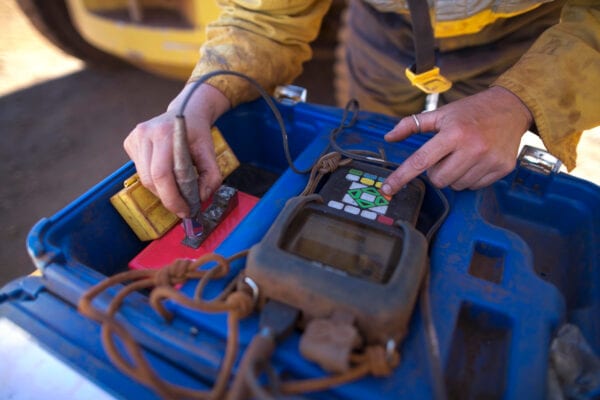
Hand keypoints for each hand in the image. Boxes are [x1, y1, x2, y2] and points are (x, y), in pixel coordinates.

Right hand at [124, 83, 230, 217]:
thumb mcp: (210, 153)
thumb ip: (211, 177)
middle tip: (182, 207)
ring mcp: (135, 137)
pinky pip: (139, 171)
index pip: (162, 174)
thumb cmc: (197, 134)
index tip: (185, 210)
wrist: (186, 111)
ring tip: (175, 190)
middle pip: (150, 179)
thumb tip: (200, 198)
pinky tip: (165, 172)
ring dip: (160, 190)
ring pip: (143, 178)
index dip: (172, 198)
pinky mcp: (130, 142)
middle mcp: (146, 133)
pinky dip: (153, 179)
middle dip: (167, 198)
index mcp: (166, 133)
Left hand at [381, 86, 532, 194]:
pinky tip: (477, 161)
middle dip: (436, 172)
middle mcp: (472, 148)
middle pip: (438, 180)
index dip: (401, 177)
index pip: (420, 161)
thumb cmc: (471, 111)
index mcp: (453, 133)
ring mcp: (489, 160)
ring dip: (454, 175)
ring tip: (463, 156)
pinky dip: (470, 178)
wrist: (512, 107)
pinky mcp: (502, 168)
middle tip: (446, 155)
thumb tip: (389, 137)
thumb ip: (412, 124)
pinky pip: (474, 186)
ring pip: (456, 186)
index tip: (387, 189)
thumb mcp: (441, 113)